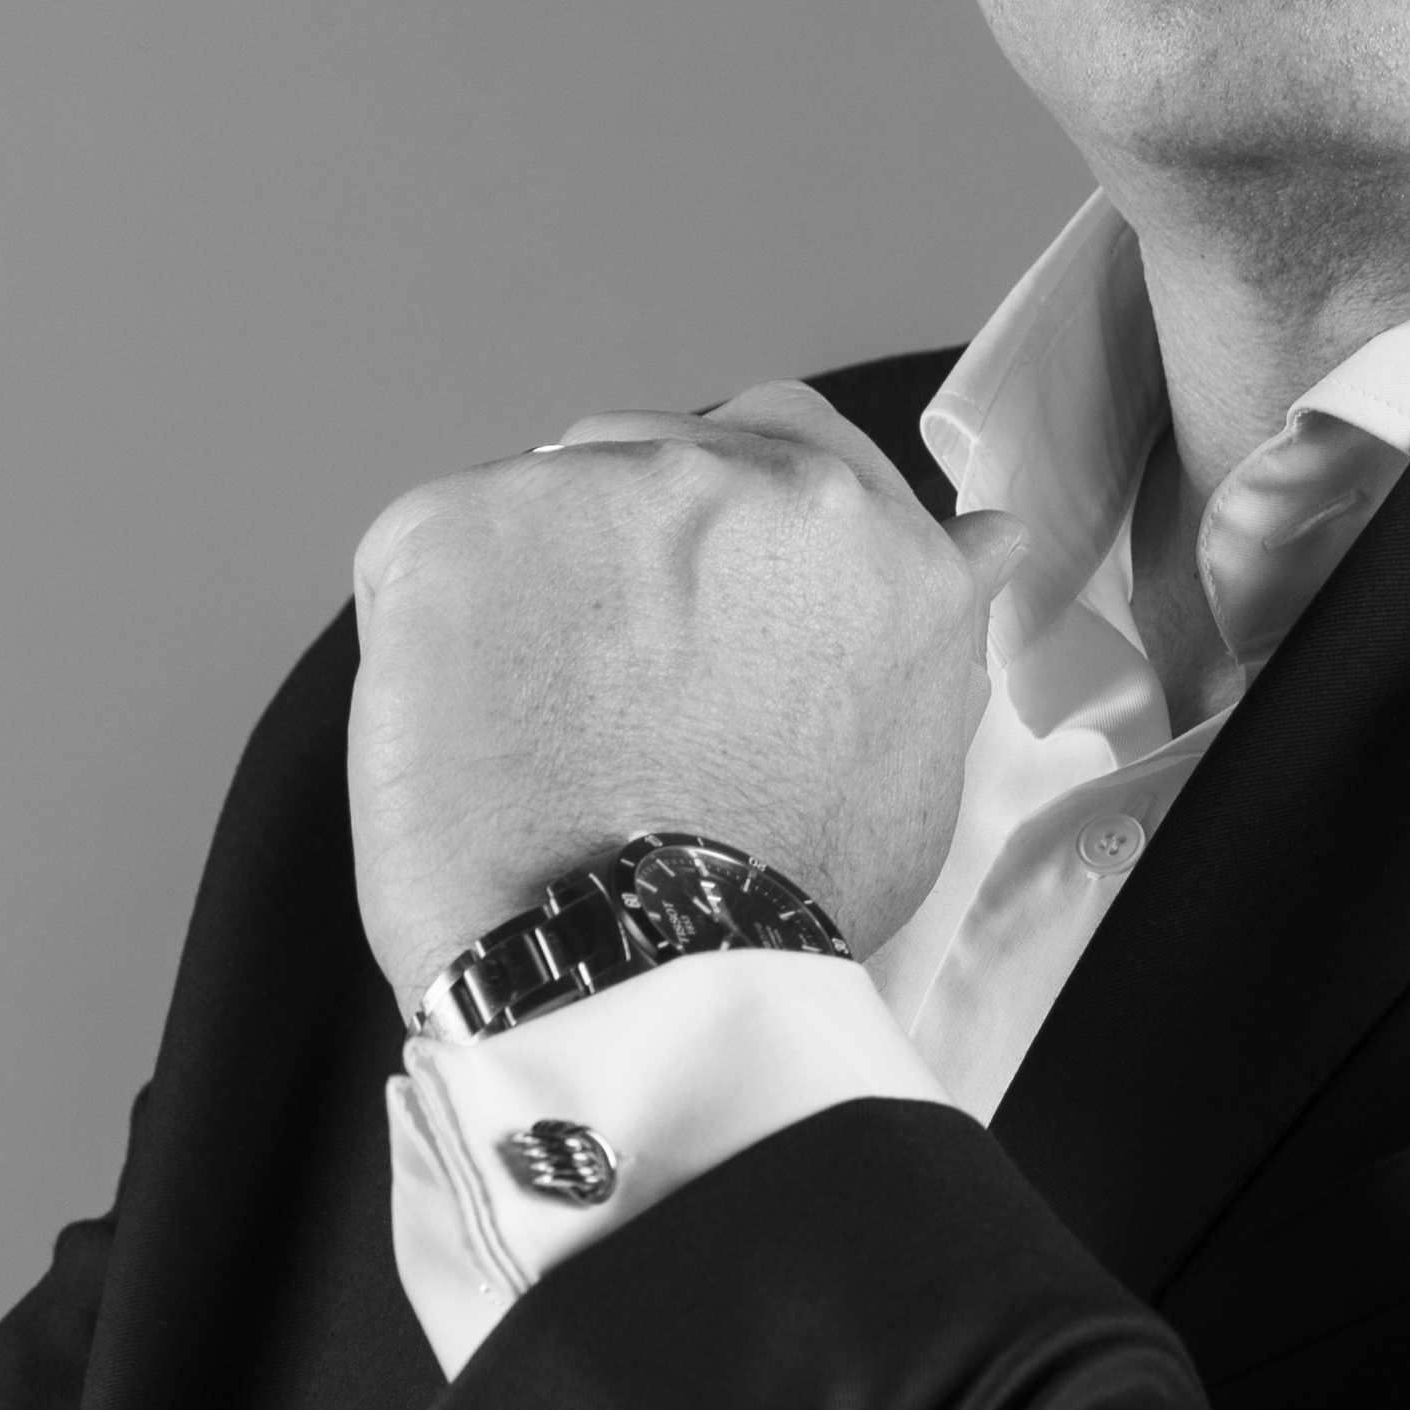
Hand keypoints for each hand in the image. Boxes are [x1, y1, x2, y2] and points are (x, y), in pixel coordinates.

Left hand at [344, 379, 1031, 1012]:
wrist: (638, 965)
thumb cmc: (783, 892)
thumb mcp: (915, 751)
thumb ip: (930, 627)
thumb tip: (975, 546)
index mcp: (868, 537)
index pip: (801, 444)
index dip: (747, 518)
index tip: (715, 583)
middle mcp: (745, 485)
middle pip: (669, 449)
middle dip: (642, 538)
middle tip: (617, 665)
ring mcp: (599, 491)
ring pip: (550, 492)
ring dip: (545, 573)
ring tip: (538, 711)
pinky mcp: (461, 528)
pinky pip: (434, 543)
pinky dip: (439, 620)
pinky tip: (469, 717)